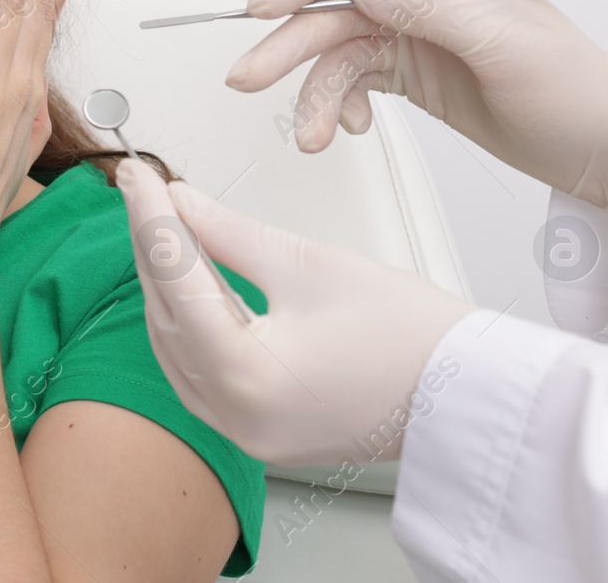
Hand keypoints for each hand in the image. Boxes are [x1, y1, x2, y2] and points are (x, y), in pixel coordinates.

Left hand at [115, 158, 474, 466]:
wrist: (472, 396)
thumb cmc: (414, 337)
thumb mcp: (310, 264)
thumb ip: (231, 232)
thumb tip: (181, 204)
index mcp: (246, 377)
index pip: (175, 277)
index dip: (151, 216)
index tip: (136, 175)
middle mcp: (235, 417)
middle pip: (166, 313)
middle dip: (152, 246)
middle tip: (141, 190)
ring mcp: (245, 433)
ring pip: (175, 346)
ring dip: (164, 285)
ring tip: (159, 225)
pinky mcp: (259, 432)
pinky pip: (199, 372)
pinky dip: (188, 323)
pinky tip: (184, 283)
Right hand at [226, 0, 607, 210]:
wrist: (605, 149)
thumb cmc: (575, 92)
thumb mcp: (506, 46)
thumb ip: (431, 9)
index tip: (262, 6)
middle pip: (335, 10)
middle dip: (288, 45)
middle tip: (247, 78)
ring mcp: (416, 37)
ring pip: (337, 53)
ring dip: (312, 93)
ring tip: (309, 136)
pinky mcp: (412, 74)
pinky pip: (352, 82)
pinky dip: (337, 107)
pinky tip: (346, 130)